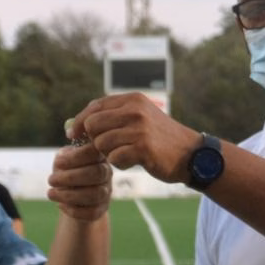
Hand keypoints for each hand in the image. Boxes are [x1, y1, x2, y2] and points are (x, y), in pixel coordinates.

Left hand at [47, 140, 110, 220]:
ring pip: (94, 194)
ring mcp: (106, 191)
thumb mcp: (64, 158)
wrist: (71, 193)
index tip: (57, 163)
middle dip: (70, 177)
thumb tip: (68, 143)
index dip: (75, 158)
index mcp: (98, 155)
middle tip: (50, 180)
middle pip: (96, 174)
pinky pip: (92, 212)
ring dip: (68, 195)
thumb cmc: (66, 170)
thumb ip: (65, 153)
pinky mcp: (102, 208)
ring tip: (50, 193)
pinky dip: (73, 210)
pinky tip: (60, 205)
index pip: (93, 153)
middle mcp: (106, 172)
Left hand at [70, 92, 201, 185]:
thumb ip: (112, 117)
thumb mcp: (139, 118)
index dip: (80, 121)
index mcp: (133, 99)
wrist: (191, 155)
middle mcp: (135, 110)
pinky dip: (120, 164)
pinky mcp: (143, 148)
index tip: (72, 134)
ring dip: (109, 154)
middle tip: (109, 148)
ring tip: (125, 154)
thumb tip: (75, 124)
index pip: (95, 106)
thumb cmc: (160, 139)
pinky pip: (114, 159)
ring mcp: (139, 128)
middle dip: (95, 140)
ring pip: (101, 144)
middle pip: (93, 125)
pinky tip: (134, 162)